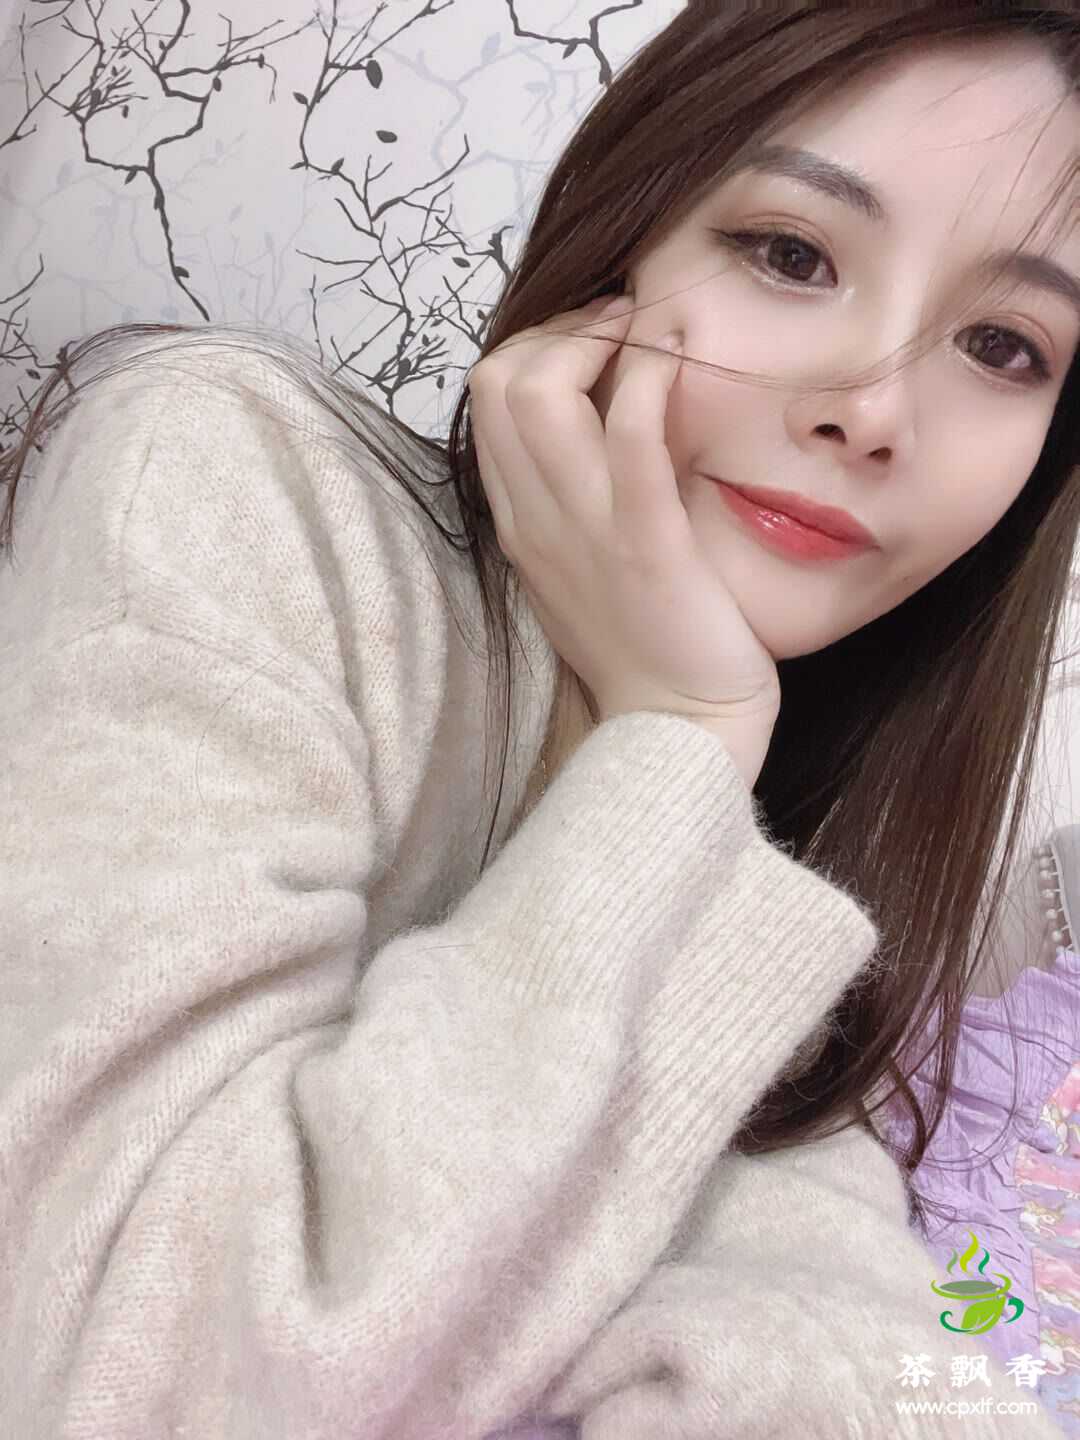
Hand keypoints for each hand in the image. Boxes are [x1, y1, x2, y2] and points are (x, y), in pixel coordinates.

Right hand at [468, 295, 780, 740]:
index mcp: (521, 523)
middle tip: (623, 323)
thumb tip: (597, 426)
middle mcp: (537, 520)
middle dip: (559, 326)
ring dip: (597, 338)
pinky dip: (648, 382)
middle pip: (498, 380)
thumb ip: (572, 501)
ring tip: (649, 330)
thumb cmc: (645, 644)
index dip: (536, 344)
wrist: (677, 728)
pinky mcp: (644, 545)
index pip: (487, 400)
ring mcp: (584, 531)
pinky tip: (678, 359)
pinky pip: (628, 441)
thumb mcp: (585, 567)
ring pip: (541, 395)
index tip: (596, 338)